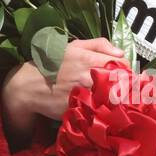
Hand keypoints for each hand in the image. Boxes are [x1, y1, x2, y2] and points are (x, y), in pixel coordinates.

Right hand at [1, 37, 125, 130]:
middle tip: (124, 88)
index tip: (125, 74)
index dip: (127, 70)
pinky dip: (104, 110)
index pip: (123, 64)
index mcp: (89, 59)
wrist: (28, 85)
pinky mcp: (79, 109)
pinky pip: (99, 111)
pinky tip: (102, 108)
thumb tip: (120, 52)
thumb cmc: (52, 64)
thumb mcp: (73, 46)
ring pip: (113, 97)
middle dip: (126, 85)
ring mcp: (84, 94)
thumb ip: (98, 44)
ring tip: (114, 98)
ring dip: (117, 98)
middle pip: (121, 82)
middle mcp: (89, 76)